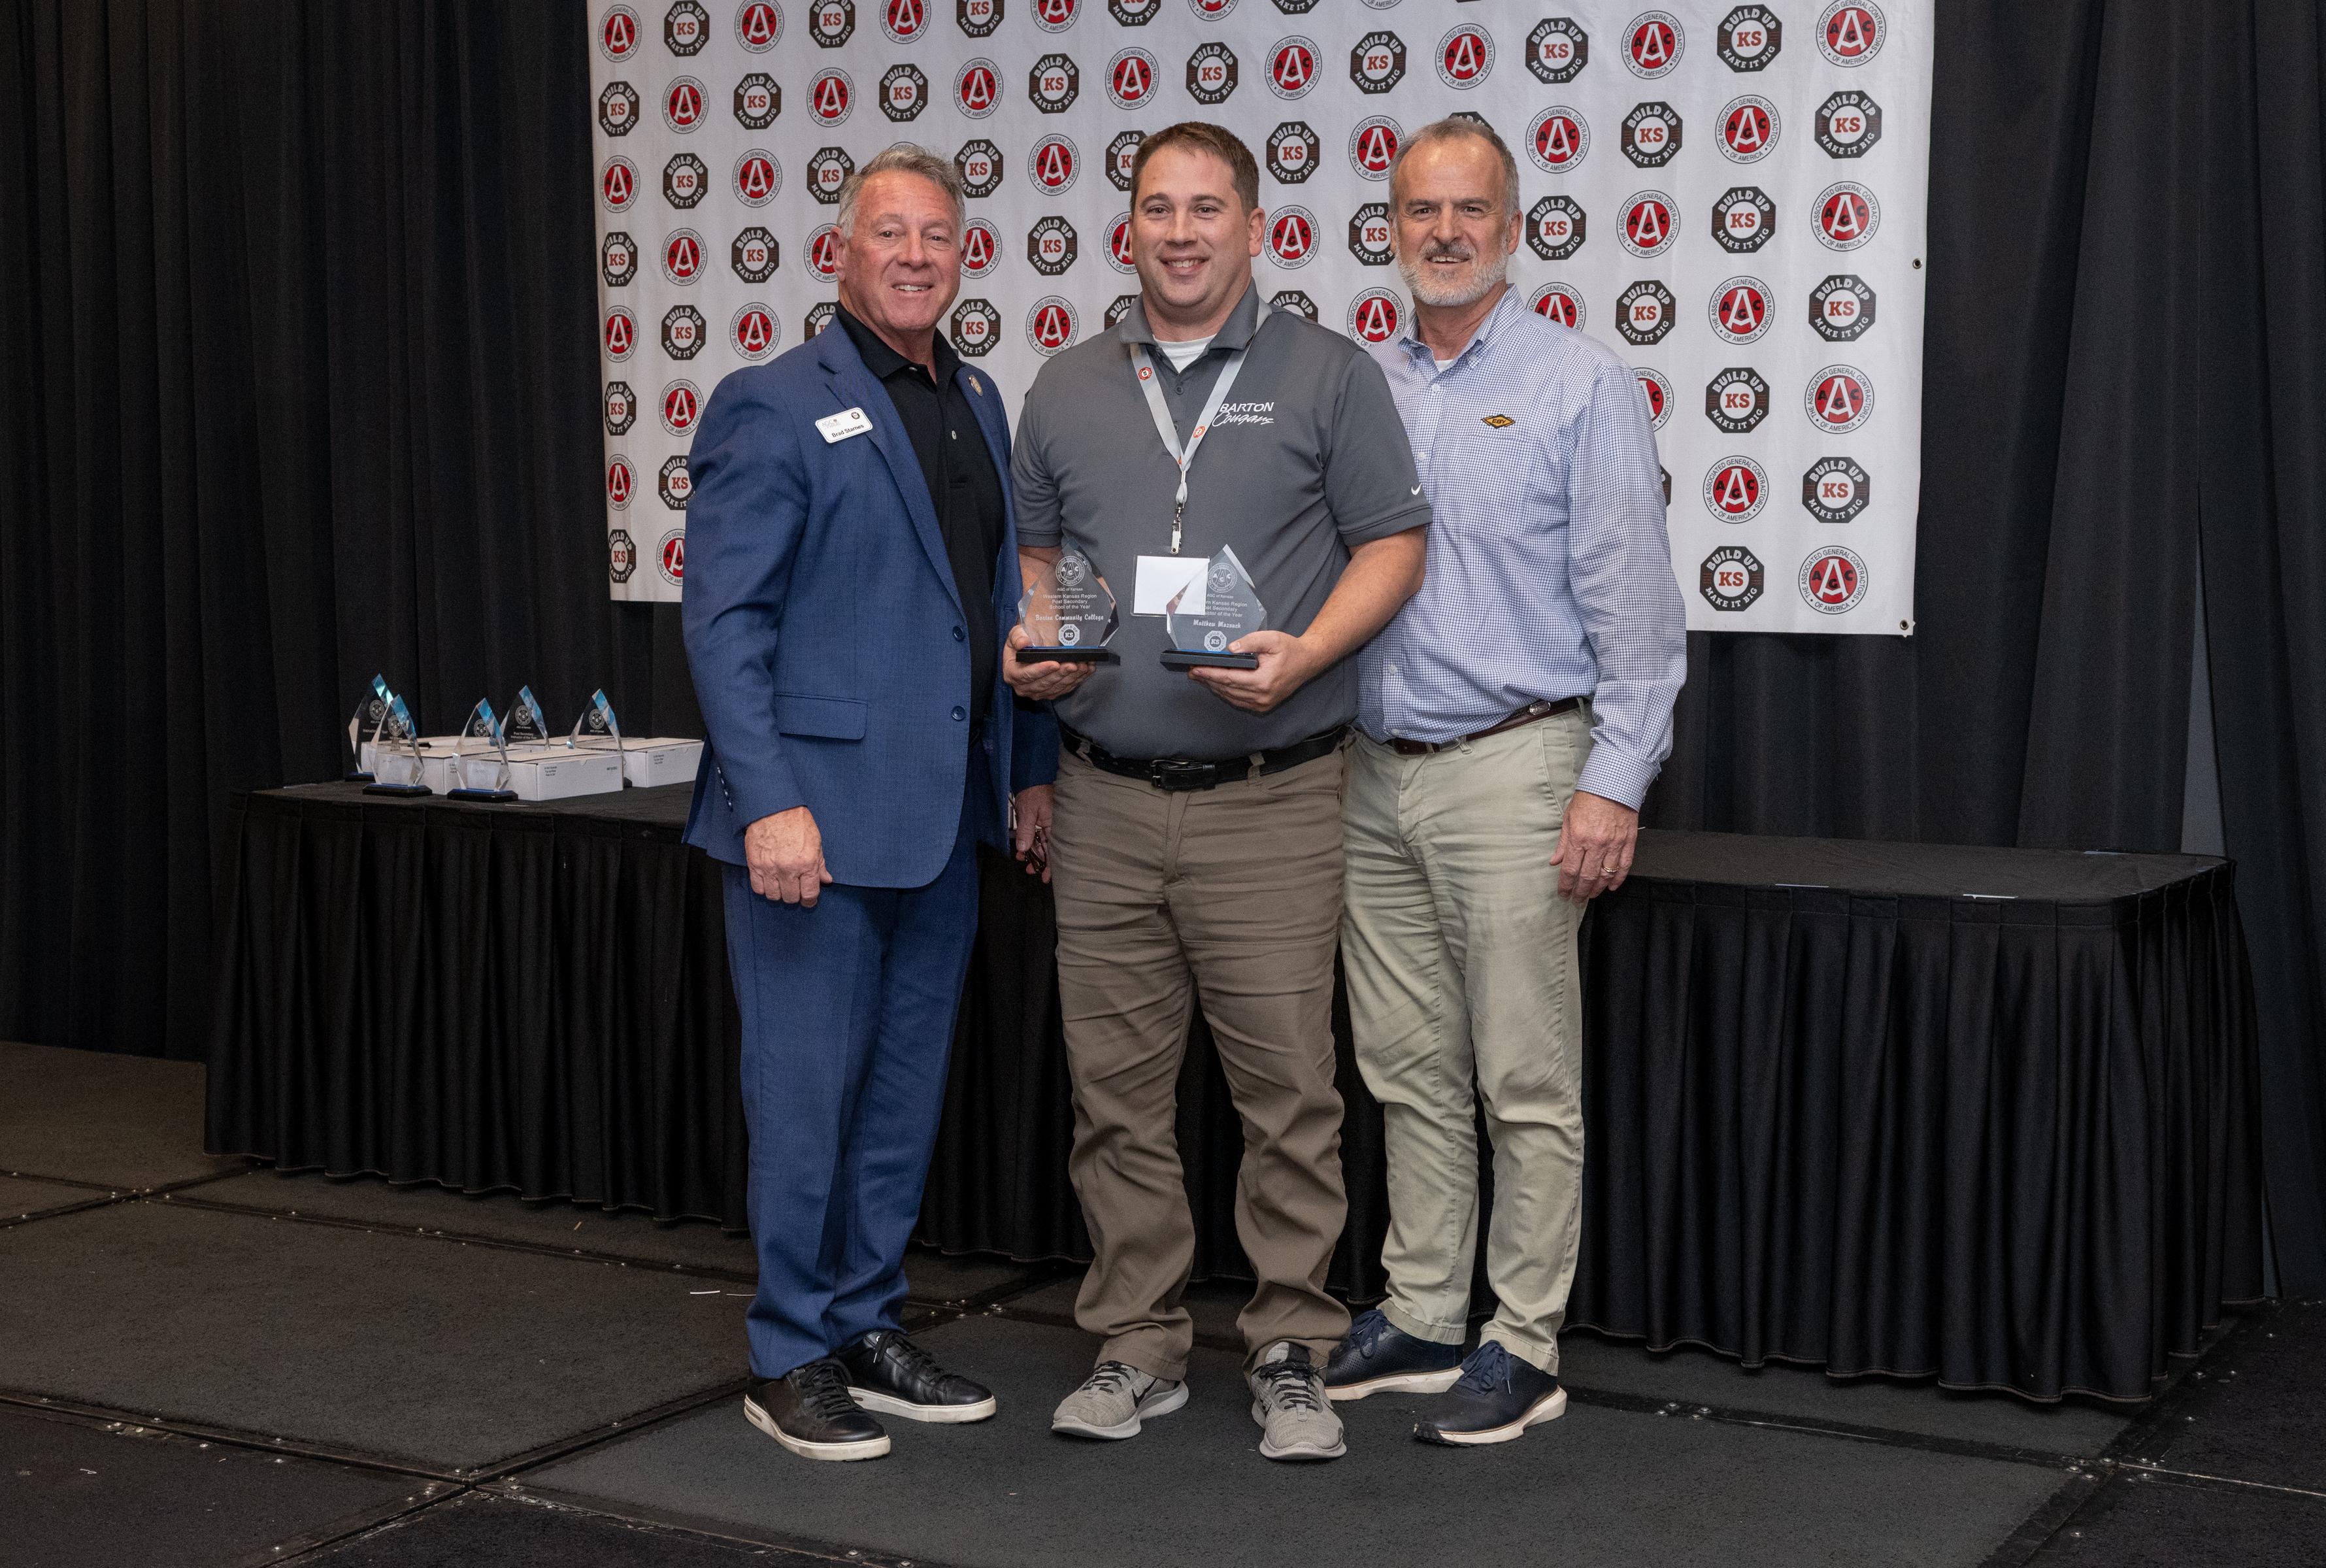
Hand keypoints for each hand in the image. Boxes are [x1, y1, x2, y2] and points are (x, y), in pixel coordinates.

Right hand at [744, 806, 832, 906]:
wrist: (773, 807)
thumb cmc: (796, 821)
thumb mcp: (816, 841)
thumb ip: (820, 864)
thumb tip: (826, 880)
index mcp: (807, 863)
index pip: (809, 894)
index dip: (810, 900)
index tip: (808, 900)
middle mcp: (788, 868)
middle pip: (791, 897)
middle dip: (795, 895)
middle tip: (795, 887)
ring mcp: (770, 868)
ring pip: (774, 896)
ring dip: (779, 893)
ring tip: (781, 884)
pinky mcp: (755, 864)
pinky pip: (758, 888)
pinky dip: (764, 888)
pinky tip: (769, 880)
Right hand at [1002, 623, 1099, 702]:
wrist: (1034, 643)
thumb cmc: (1024, 638)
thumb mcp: (1016, 633)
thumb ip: (1018, 636)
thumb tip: (1024, 643)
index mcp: (1012, 673)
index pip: (1026, 675)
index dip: (1041, 670)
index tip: (1054, 663)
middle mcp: (1024, 687)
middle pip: (1044, 684)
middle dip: (1060, 674)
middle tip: (1073, 664)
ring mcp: (1039, 692)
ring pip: (1057, 688)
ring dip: (1071, 677)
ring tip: (1082, 665)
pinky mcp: (1052, 692)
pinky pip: (1065, 689)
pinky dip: (1077, 679)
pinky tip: (1086, 670)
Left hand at [1012, 784, 1054, 882]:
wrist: (1032, 777)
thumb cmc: (1034, 791)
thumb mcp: (1028, 812)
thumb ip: (1026, 831)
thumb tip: (1024, 848)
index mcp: (1055, 825)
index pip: (1055, 850)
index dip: (1051, 866)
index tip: (1044, 877)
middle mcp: (1054, 827)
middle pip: (1049, 850)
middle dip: (1039, 861)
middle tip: (1031, 870)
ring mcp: (1048, 824)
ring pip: (1043, 844)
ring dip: (1033, 852)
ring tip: (1023, 859)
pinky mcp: (1043, 821)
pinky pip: (1039, 836)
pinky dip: (1031, 842)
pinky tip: (1024, 848)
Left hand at [1185, 630, 1321, 713]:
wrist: (1308, 662)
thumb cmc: (1290, 650)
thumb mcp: (1272, 639)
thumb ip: (1250, 642)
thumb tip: (1229, 649)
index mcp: (1263, 681)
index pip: (1229, 678)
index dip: (1210, 674)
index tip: (1196, 669)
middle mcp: (1262, 696)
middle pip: (1227, 689)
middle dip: (1208, 680)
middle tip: (1192, 672)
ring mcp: (1262, 704)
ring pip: (1231, 697)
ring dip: (1214, 687)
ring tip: (1201, 677)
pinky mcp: (1262, 706)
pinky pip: (1238, 701)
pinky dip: (1226, 693)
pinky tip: (1217, 684)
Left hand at [1551, 790, 1637, 903]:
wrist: (1613, 784)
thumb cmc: (1588, 798)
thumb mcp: (1569, 818)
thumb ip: (1563, 843)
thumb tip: (1555, 862)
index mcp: (1579, 838)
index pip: (1570, 869)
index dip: (1566, 885)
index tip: (1563, 894)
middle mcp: (1597, 844)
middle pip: (1588, 877)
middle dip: (1581, 892)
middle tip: (1577, 900)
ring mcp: (1615, 844)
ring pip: (1606, 875)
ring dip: (1598, 888)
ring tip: (1591, 895)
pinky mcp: (1629, 841)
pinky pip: (1624, 866)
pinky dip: (1618, 879)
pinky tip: (1612, 887)